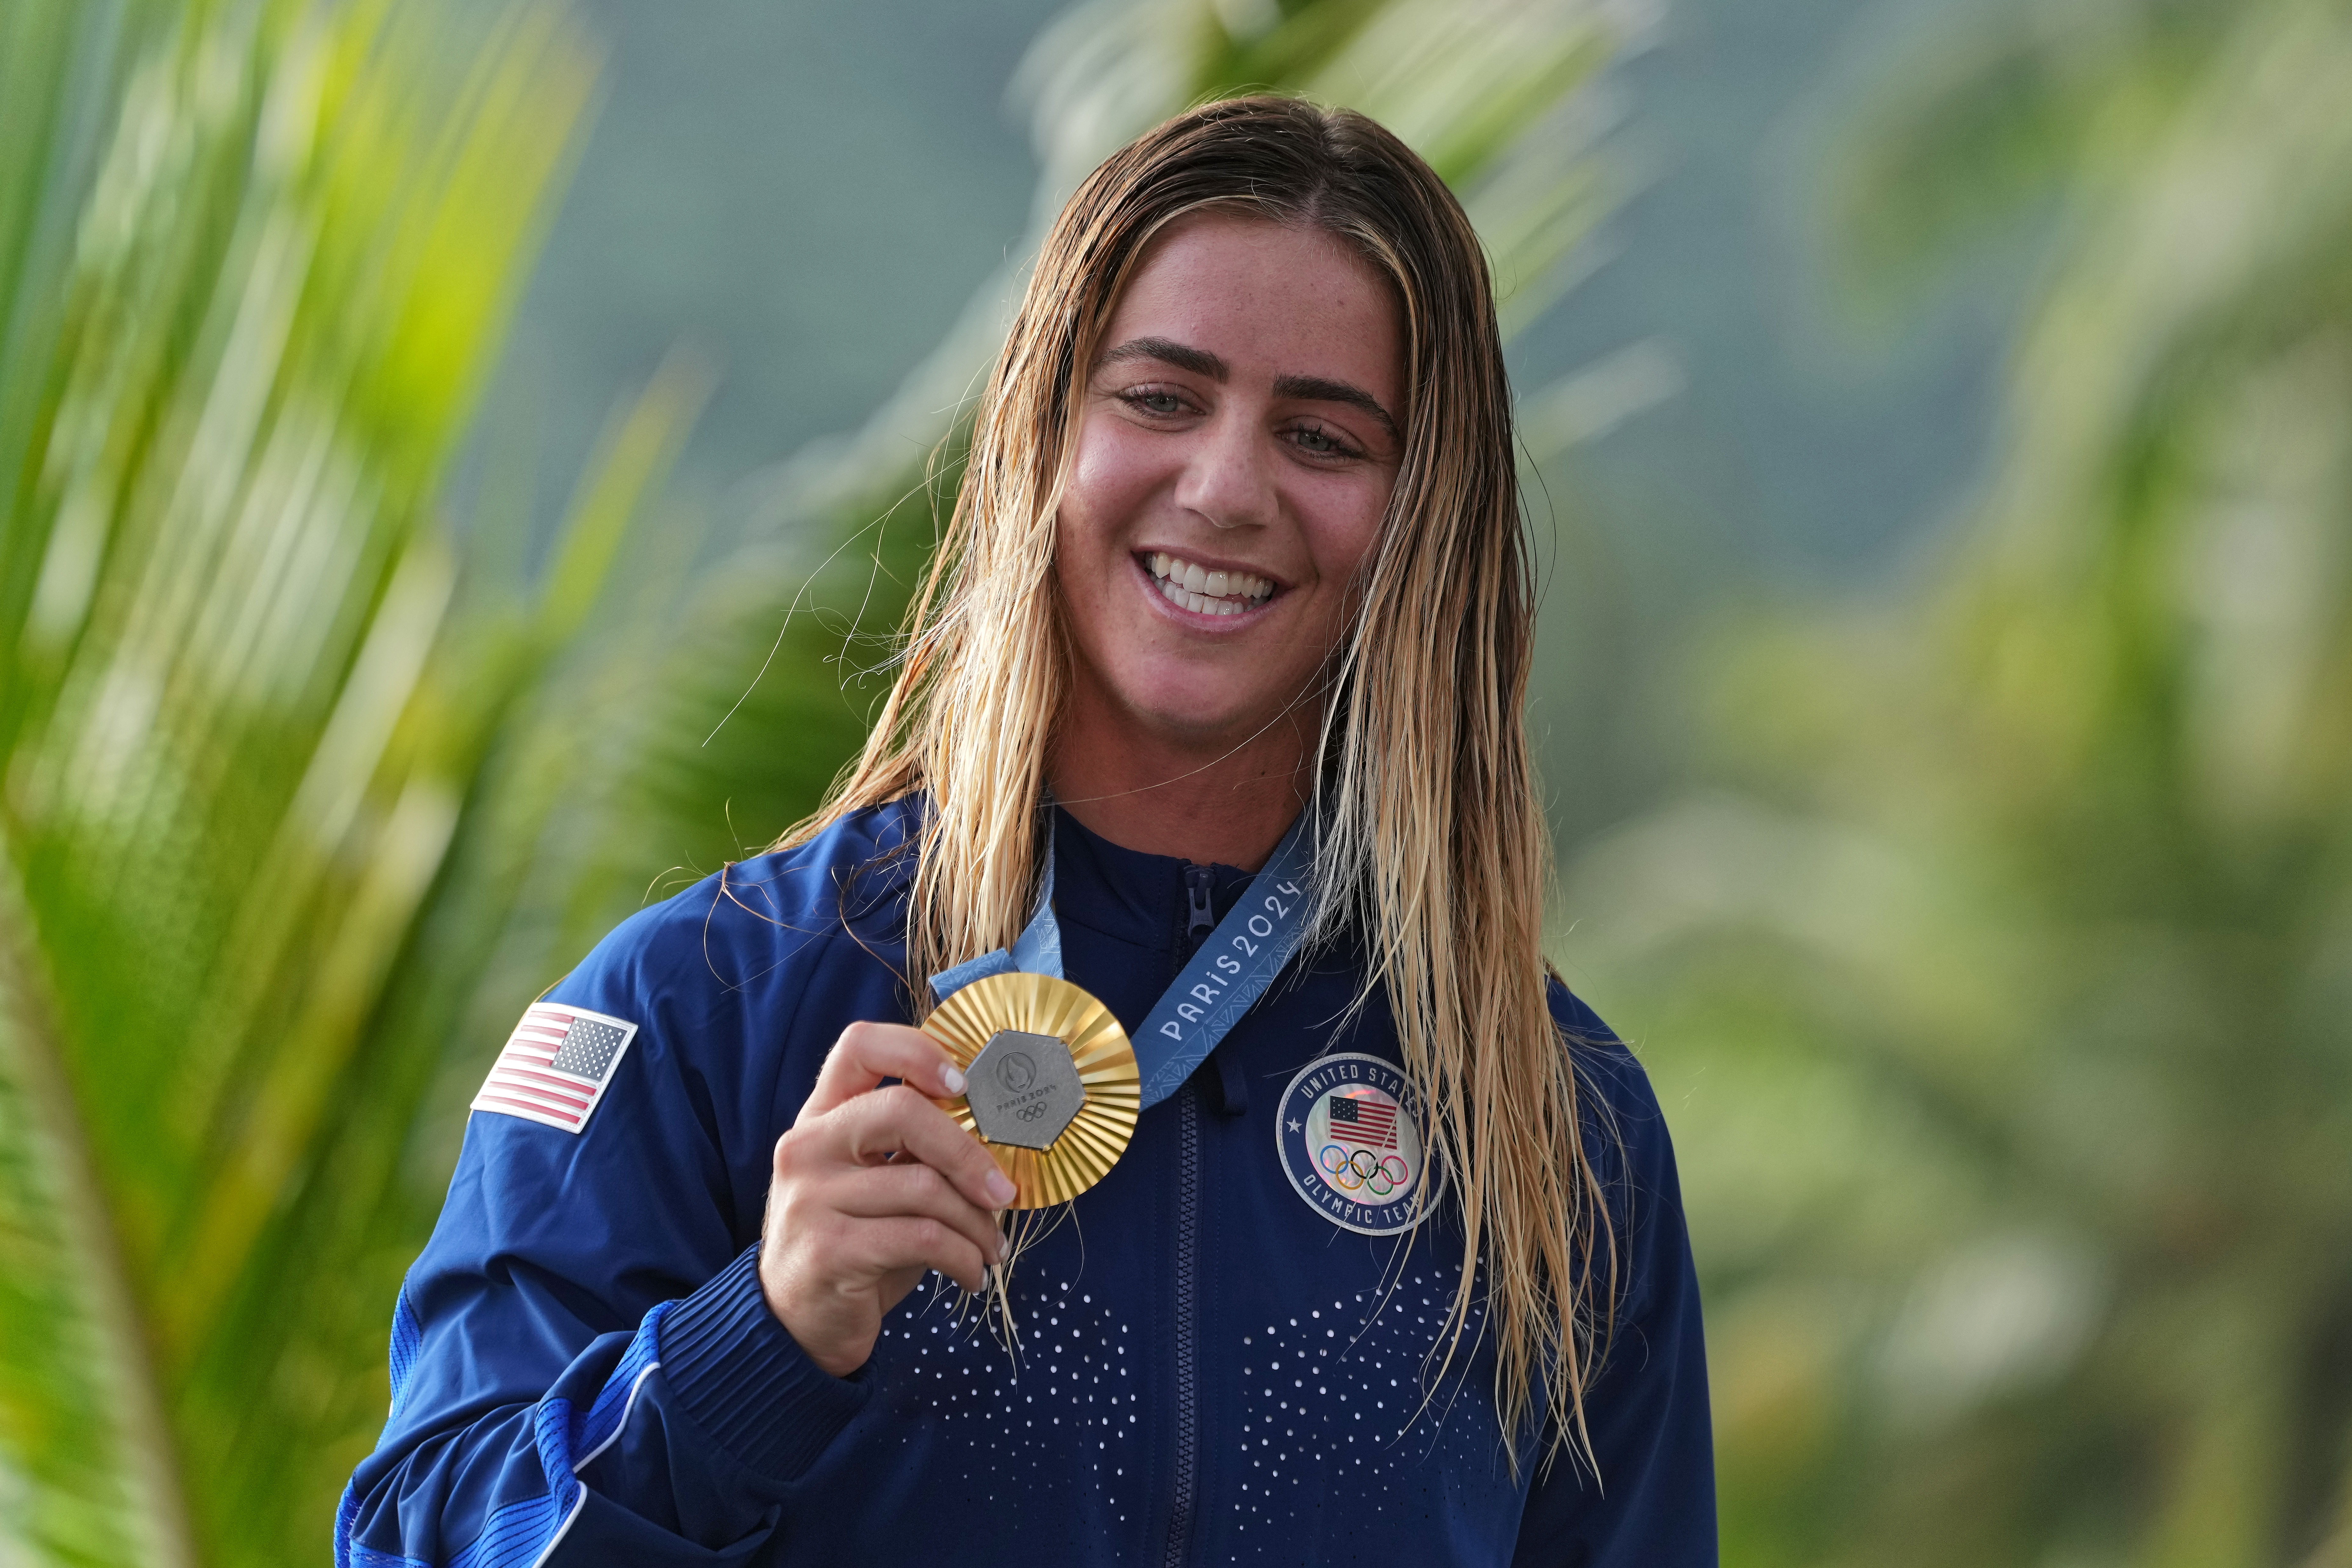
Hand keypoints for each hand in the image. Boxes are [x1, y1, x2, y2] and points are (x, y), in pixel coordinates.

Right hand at [759, 1021, 1014, 1375]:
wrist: (796, 1323)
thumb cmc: (855, 1243)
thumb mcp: (877, 1186)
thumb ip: (915, 1151)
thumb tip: (996, 1137)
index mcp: (821, 1118)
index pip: (860, 1045)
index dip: (918, 1052)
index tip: (963, 1086)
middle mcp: (807, 1148)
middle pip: (903, 1111)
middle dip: (968, 1153)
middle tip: (1003, 1192)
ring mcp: (811, 1198)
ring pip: (924, 1186)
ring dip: (976, 1222)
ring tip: (991, 1247)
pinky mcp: (829, 1250)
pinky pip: (922, 1238)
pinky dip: (963, 1257)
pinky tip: (971, 1273)